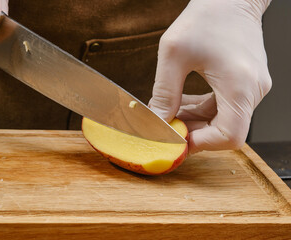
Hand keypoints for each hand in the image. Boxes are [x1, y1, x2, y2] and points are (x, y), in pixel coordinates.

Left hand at [149, 0, 271, 152]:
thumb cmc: (207, 16)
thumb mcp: (174, 54)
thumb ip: (164, 92)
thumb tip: (157, 120)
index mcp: (240, 85)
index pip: (230, 136)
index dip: (202, 143)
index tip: (177, 140)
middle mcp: (253, 90)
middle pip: (226, 131)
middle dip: (194, 132)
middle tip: (168, 126)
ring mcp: (252, 87)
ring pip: (224, 120)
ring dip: (195, 121)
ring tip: (170, 113)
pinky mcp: (246, 83)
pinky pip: (224, 107)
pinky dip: (202, 110)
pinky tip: (182, 103)